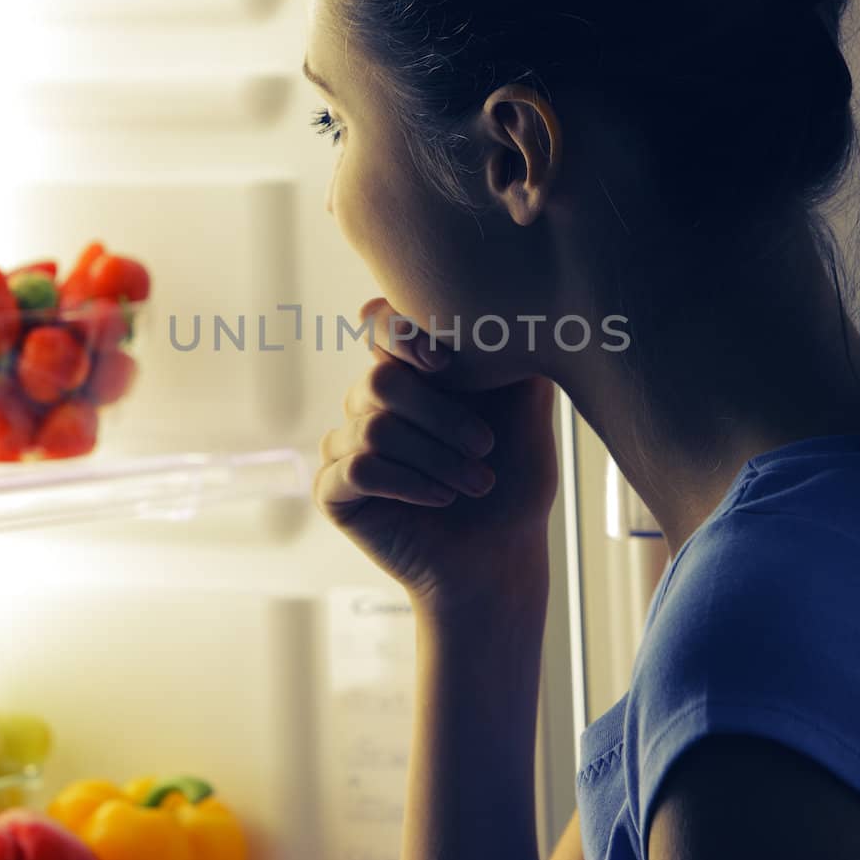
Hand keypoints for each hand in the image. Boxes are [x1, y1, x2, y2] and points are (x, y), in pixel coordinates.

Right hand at [315, 298, 560, 615]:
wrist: (502, 555)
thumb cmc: (515, 480)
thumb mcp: (525, 406)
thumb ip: (508, 353)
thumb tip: (507, 303)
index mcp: (409, 373)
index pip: (378, 325)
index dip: (400, 333)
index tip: (444, 362)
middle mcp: (369, 404)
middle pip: (379, 382)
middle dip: (440, 415)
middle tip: (485, 447)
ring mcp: (345, 446)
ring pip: (373, 428)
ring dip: (436, 457)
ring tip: (476, 482)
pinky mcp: (333, 491)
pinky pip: (359, 468)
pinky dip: (409, 481)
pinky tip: (442, 498)